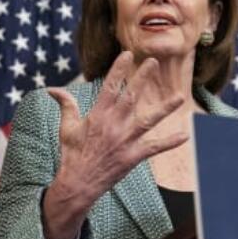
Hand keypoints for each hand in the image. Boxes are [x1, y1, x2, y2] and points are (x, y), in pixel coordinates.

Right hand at [41, 52, 186, 238]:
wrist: (78, 184)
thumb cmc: (71, 155)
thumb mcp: (67, 128)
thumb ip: (66, 105)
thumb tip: (52, 89)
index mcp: (98, 116)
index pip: (110, 87)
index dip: (119, 70)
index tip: (127, 54)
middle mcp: (113, 125)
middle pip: (131, 97)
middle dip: (142, 78)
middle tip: (153, 62)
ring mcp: (125, 141)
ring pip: (148, 120)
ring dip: (165, 108)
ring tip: (179, 96)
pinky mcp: (133, 157)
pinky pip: (154, 148)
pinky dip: (169, 142)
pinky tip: (185, 135)